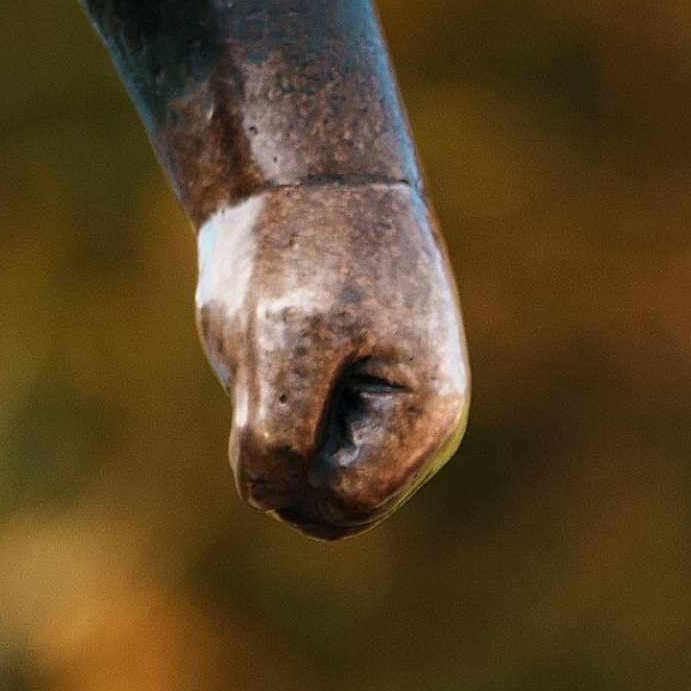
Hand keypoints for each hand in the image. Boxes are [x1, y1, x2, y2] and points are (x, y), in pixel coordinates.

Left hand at [193, 180, 468, 539]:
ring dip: (276, 441)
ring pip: (313, 489)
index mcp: (426, 419)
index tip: (264, 393)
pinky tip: (278, 363)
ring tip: (279, 365)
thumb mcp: (280, 339)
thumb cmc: (298, 254)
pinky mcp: (358, 408)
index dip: (284, 472)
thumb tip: (268, 497)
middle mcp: (423, 432)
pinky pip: (303, 455)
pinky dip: (273, 423)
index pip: (343, 504)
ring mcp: (393, 423)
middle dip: (283, 462)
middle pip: (333, 511)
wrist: (307, 180)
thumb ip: (276, 434)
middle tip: (268, 376)